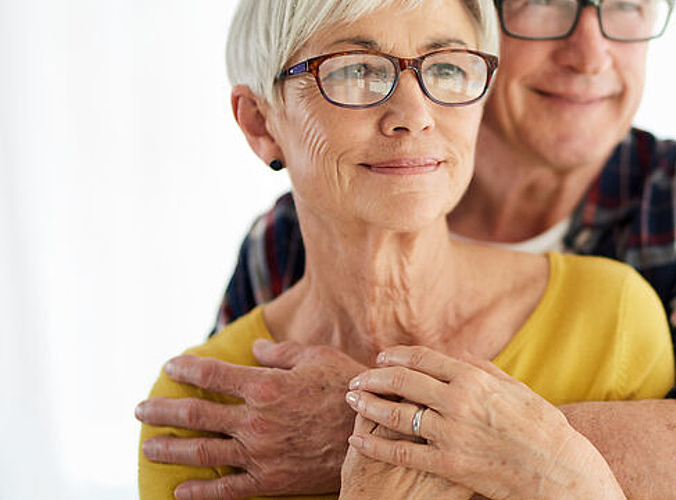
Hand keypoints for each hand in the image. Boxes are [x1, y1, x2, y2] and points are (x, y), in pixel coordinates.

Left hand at [135, 339, 365, 498]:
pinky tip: (179, 490)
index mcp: (266, 386)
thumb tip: (255, 348)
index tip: (170, 366)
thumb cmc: (350, 390)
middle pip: (195, 414)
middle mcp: (255, 420)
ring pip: (202, 452)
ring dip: (169, 449)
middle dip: (162, 410)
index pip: (212, 375)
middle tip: (141, 409)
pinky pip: (226, 489)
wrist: (376, 434)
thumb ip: (282, 353)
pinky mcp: (270, 480)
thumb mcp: (319, 359)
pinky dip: (199, 492)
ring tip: (148, 446)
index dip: (186, 368)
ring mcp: (260, 453)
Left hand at [345, 346, 624, 499]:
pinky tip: (358, 440)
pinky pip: (402, 452)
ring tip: (352, 401)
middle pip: (403, 382)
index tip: (382, 358)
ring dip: (368, 405)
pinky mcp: (447, 463)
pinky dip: (375, 444)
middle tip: (357, 380)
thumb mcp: (517, 389)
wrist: (556, 469)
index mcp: (475, 379)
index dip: (398, 357)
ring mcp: (451, 433)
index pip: (425, 360)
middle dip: (374, 378)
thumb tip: (461, 356)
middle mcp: (458, 401)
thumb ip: (486, 370)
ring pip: (396, 414)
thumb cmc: (542, 428)